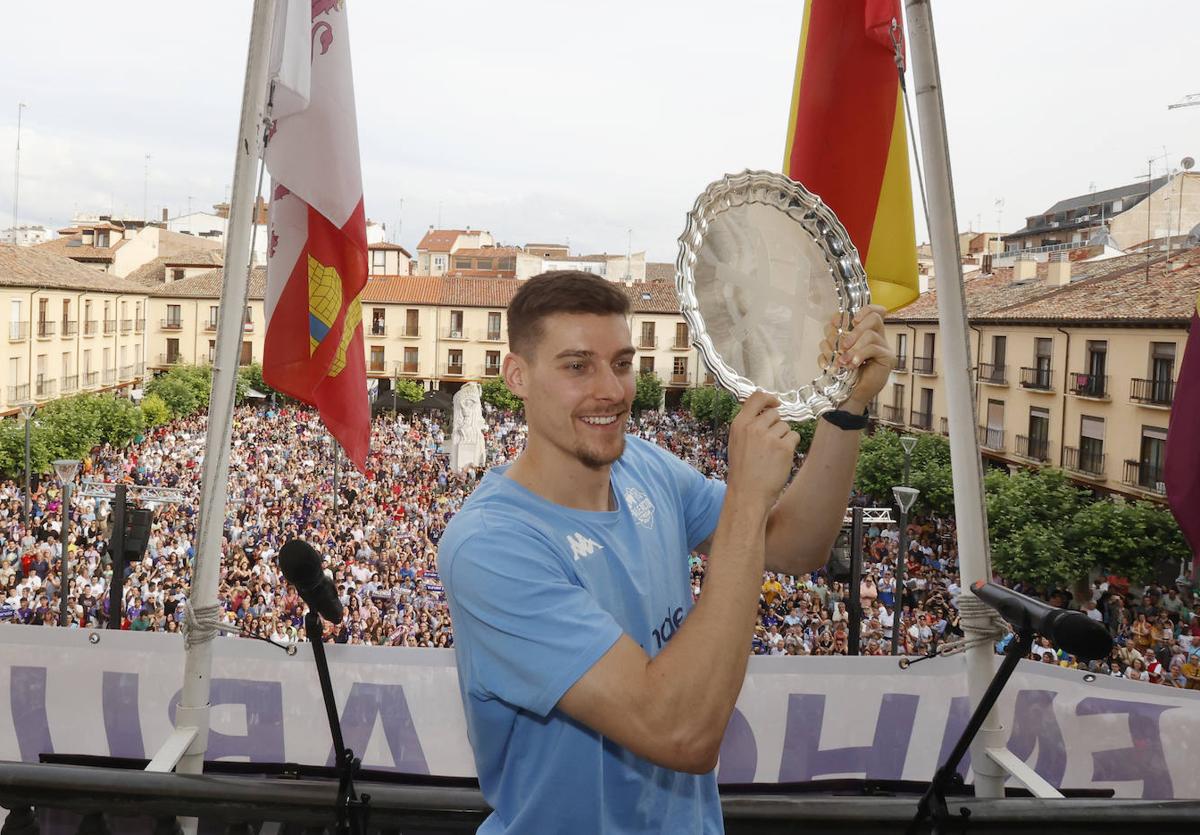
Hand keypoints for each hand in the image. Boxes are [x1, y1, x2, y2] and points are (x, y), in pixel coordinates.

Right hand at [726, 390, 799, 511]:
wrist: (748, 493)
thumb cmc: (742, 471)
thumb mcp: (736, 442)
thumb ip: (748, 425)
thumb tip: (765, 412)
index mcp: (739, 424)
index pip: (756, 397)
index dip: (769, 398)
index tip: (775, 403)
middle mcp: (754, 427)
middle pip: (774, 414)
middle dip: (776, 426)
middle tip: (770, 444)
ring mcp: (769, 437)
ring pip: (785, 426)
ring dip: (783, 438)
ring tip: (772, 455)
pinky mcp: (784, 448)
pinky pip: (794, 437)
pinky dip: (791, 446)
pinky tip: (781, 458)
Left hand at [821, 304, 894, 411]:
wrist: (849, 395)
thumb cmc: (844, 373)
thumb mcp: (835, 351)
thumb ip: (834, 338)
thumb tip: (832, 325)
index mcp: (865, 332)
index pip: (874, 311)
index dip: (864, 310)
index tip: (850, 320)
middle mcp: (878, 337)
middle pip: (873, 318)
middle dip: (854, 330)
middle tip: (843, 345)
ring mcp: (884, 347)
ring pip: (871, 334)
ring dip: (853, 346)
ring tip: (844, 360)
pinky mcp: (887, 358)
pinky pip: (873, 348)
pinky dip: (859, 355)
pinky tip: (853, 365)